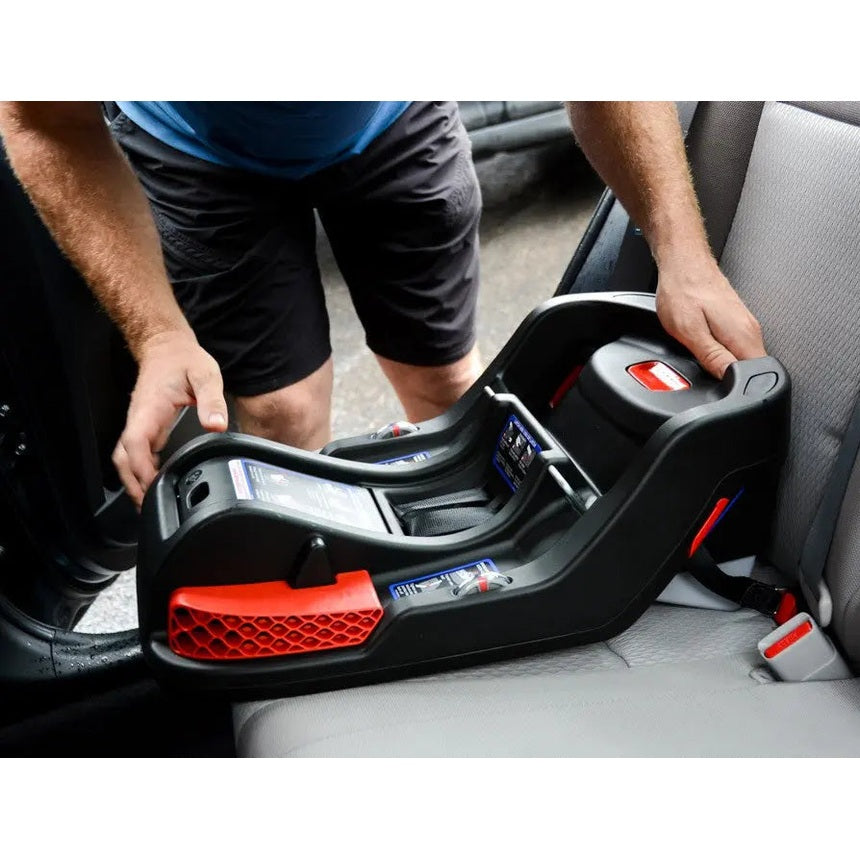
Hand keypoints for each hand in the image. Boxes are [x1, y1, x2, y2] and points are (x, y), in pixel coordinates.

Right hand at [113, 330, 228, 507]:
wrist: (167, 347)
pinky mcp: (146, 426)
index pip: (134, 444)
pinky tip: (155, 482)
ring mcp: (140, 424)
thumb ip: (212, 400)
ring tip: (150, 501)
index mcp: (149, 409)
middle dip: (132, 484)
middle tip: (150, 506)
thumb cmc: (183, 360)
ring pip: (125, 457)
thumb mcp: (205, 375)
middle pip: (122, 458)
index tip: (153, 487)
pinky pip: (136, 452)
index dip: (140, 469)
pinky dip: (140, 470)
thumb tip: (216, 425)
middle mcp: (139, 419)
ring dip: (134, 480)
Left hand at [655, 255, 765, 377]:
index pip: (757, 374)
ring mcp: (745, 325)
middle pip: (752, 370)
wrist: (683, 262)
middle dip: (733, 380)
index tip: (723, 389)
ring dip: (726, 367)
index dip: (741, 388)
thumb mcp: (689, 330)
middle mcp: (750, 329)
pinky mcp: (736, 322)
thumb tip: (728, 378)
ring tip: (704, 357)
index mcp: (743, 335)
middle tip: (707, 373)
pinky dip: (722, 354)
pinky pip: (736, 348)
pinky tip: (706, 347)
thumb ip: (712, 357)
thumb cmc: (682, 290)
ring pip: (743, 359)